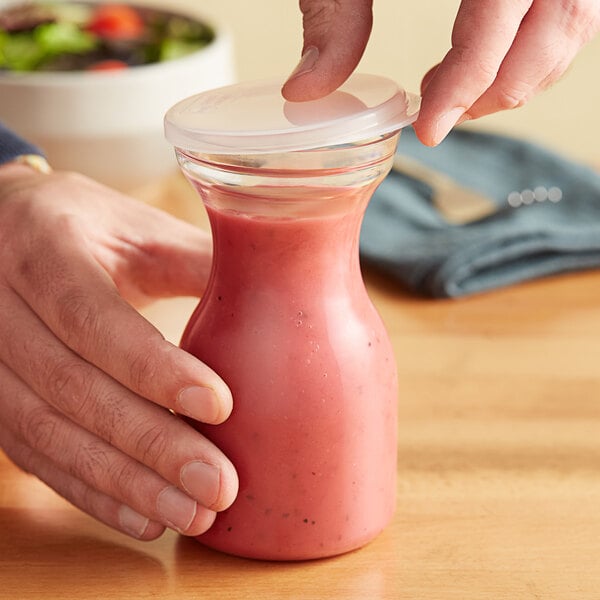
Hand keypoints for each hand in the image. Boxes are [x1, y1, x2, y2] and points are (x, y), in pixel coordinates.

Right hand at [0, 163, 237, 539]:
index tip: (220, 406)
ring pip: (50, 435)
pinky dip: (93, 492)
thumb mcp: (140, 228)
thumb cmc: (92, 229)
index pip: (90, 317)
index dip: (152, 367)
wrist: (14, 235)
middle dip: (149, 444)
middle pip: (72, 389)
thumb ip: (200, 259)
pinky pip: (38, 457)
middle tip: (219, 484)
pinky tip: (146, 517)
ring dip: (126, 483)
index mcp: (43, 248)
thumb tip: (284, 290)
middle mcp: (1, 307)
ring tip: (195, 513)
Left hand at [282, 0, 599, 145]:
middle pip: (562, 21)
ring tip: (465, 95)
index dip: (469, 85)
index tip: (429, 128)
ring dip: (527, 70)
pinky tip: (487, 56)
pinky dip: (536, 39)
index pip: (500, 19)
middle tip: (449, 117)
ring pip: (577, 13)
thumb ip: (332, 12)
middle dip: (505, 87)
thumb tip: (308, 91)